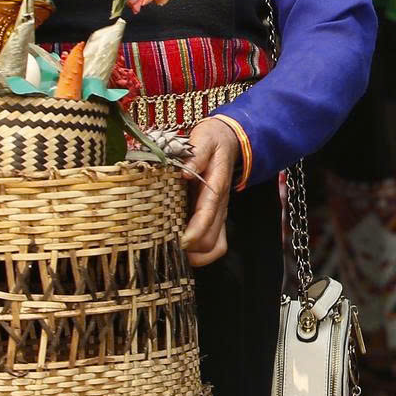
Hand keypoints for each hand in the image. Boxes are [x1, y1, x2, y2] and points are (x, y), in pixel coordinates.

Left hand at [180, 119, 242, 266]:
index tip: (182, 242)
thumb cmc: (211, 141)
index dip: (196, 230)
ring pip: (215, 247)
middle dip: (192, 250)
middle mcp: (220, 205)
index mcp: (215, 186)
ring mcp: (219, 214)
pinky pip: (215, 245)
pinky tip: (183, 251)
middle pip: (212, 239)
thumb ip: (196, 154)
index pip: (209, 213)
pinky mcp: (215, 219)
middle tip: (167, 249)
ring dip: (197, 256)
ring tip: (175, 255)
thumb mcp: (203, 139)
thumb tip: (183, 171)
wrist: (229, 141)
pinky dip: (200, 254)